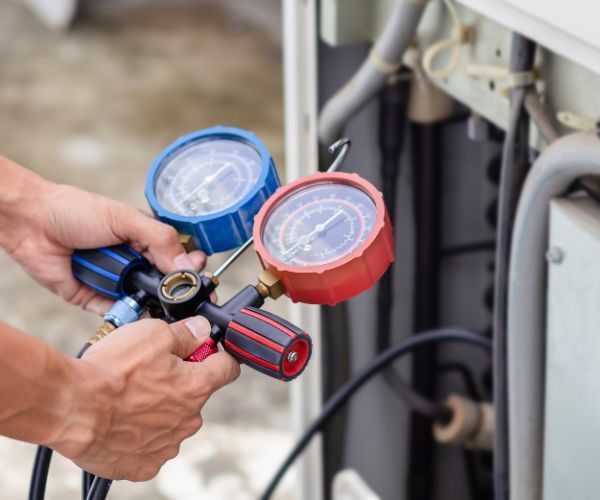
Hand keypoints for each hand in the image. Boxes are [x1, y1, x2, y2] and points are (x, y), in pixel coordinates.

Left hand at [0, 157, 204, 313]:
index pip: (180, 259)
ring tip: (163, 307)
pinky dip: (128, 315)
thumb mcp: (125, 218)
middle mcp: (135, 263)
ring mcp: (117, 282)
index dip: (192, 270)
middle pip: (166, 285)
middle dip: (176, 292)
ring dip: (153, 305)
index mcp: (147, 241)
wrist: (31, 223)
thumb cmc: (75, 211)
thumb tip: (188, 264)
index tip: (200, 280)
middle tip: (185, 298)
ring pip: (145, 302)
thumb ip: (160, 239)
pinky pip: (119, 313)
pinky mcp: (96, 299)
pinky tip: (139, 315)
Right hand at [51, 316, 238, 480]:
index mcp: (197, 387)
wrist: (73, 408)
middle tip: (149, 371)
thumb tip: (202, 329)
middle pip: (195, 395)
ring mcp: (167, 445)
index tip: (206, 351)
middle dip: (179, 382)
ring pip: (172, 421)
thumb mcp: (154, 334)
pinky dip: (139, 434)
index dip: (217, 355)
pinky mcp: (144, 465)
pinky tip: (120, 421)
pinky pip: (150, 446)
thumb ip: (185, 332)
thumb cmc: (112, 371)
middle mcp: (189, 419)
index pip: (228, 368)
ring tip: (128, 397)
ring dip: (158, 409)